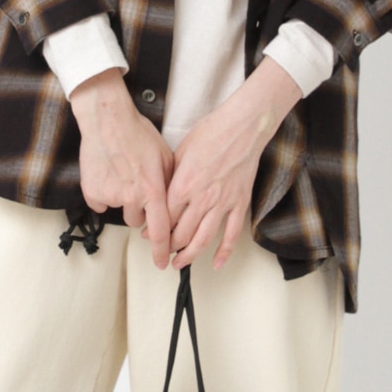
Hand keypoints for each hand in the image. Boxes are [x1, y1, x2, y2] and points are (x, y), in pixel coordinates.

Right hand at [70, 68, 175, 267]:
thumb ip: (170, 183)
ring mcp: (111, 196)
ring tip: (121, 173)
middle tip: (135, 184)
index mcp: (154, 190)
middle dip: (138, 208)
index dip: (162, 251)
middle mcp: (132, 197)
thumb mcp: (166, 156)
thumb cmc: (138, 133)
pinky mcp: (92, 192)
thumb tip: (174, 202)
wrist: (107, 119)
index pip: (161, 231)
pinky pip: (99, 202)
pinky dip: (102, 192)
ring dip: (121, 199)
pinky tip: (106, 172)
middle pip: (137, 220)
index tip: (162, 264)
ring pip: (118, 210)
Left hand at [166, 58, 302, 270]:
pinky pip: (231, 235)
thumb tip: (161, 195)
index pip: (164, 217)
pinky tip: (216, 264)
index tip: (149, 235)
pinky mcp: (239, 204)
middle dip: (168, 246)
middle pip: (181, 233)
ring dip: (189, 256)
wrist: (242, 127)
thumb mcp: (180, 152)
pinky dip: (224, 252)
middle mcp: (201, 198)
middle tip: (162, 251)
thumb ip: (170, 178)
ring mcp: (222, 203)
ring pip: (202, 240)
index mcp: (183, 185)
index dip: (154, 230)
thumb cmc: (212, 132)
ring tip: (179, 264)